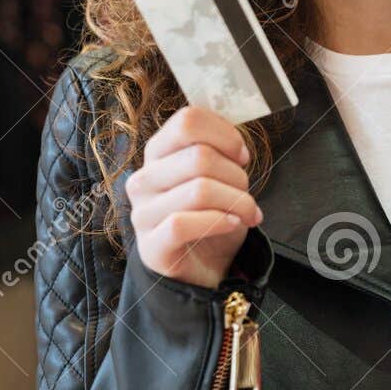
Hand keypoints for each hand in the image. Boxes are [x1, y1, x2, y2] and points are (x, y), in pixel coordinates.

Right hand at [127, 106, 264, 288]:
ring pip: (198, 189)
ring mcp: (143, 213)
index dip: (224, 134)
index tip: (241, 156)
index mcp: (158, 153)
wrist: (203, 268)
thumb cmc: (212, 216)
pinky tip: (232, 224)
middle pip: (200, 156)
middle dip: (237, 175)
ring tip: (247, 213)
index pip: (187, 121)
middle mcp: (144, 179)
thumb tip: (235, 144)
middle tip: (246, 193)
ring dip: (236, 201)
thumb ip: (220, 151)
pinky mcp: (151, 246)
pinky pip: (182, 223)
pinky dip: (218, 221)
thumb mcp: (219, 177)